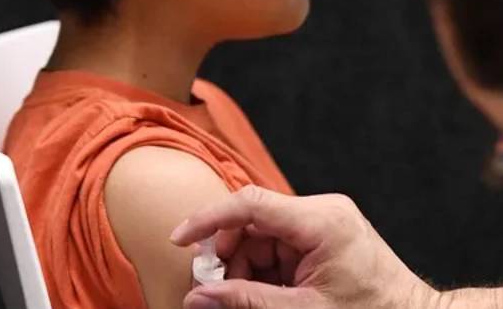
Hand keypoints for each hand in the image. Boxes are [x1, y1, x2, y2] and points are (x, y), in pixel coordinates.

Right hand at [170, 186, 439, 308]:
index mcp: (321, 221)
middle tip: (218, 294)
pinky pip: (280, 244)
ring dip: (245, 268)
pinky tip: (266, 294)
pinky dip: (264, 269)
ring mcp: (325, 220)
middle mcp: (323, 210)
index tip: (177, 241)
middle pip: (253, 221)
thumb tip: (198, 297)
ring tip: (247, 300)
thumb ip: (247, 302)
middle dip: (229, 257)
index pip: (251, 204)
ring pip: (262, 235)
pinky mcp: (325, 234)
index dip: (208, 219)